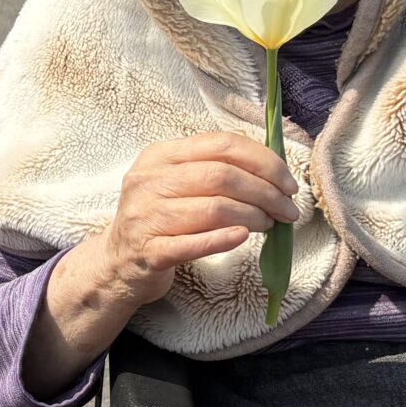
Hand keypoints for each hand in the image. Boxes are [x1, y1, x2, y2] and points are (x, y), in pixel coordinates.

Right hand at [77, 132, 302, 310]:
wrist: (117, 262)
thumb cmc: (159, 218)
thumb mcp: (175, 181)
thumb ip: (212, 168)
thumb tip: (273, 170)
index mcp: (159, 156)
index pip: (220, 145)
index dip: (263, 161)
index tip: (287, 182)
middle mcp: (149, 181)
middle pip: (221, 176)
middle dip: (265, 192)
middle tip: (287, 210)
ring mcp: (146, 217)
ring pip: (213, 209)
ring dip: (253, 216)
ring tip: (270, 225)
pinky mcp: (149, 252)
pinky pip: (194, 244)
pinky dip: (224, 240)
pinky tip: (243, 237)